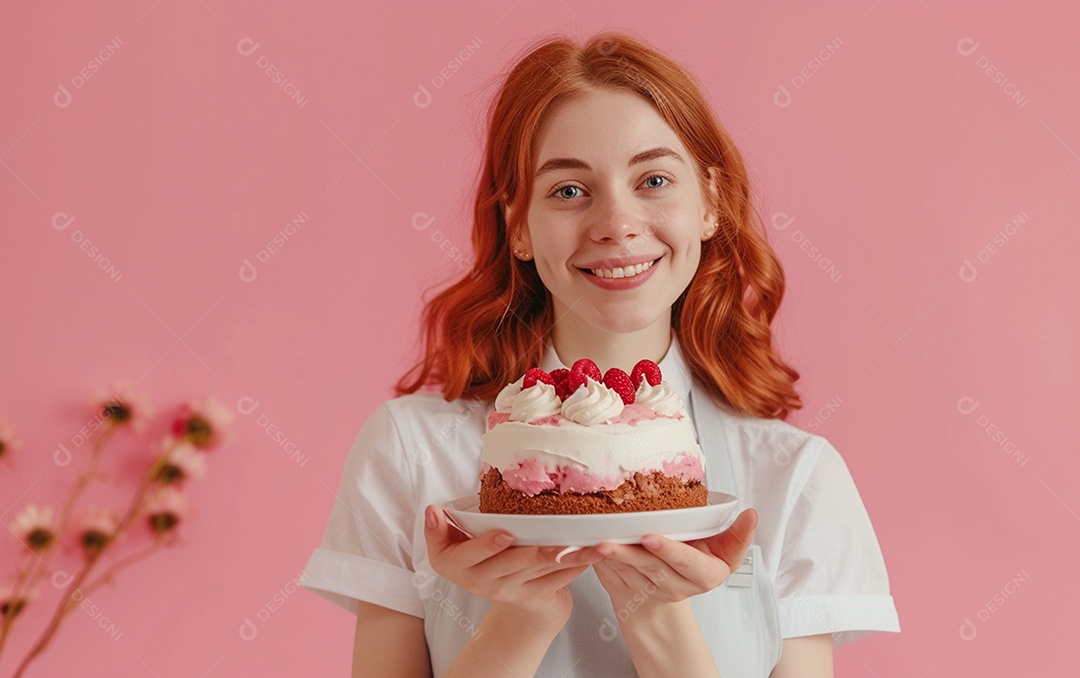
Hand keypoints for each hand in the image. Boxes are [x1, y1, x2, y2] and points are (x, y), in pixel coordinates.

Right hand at [423, 504, 602, 629]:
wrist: (512, 602)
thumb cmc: (481, 559)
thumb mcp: (454, 546)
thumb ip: (443, 528)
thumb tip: (432, 510)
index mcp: (457, 566)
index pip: (467, 557)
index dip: (485, 546)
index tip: (504, 533)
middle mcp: (483, 582)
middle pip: (510, 564)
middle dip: (534, 552)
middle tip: (553, 540)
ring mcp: (512, 591)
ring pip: (541, 570)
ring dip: (567, 555)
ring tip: (588, 544)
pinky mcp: (537, 596)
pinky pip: (559, 579)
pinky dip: (577, 564)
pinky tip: (593, 551)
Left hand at [592, 508, 757, 615]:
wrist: (670, 584)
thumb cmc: (696, 558)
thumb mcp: (723, 548)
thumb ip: (737, 534)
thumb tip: (751, 514)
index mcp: (704, 575)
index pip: (688, 564)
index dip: (670, 551)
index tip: (652, 537)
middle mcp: (676, 586)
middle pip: (652, 568)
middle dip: (632, 553)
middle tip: (613, 540)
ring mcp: (648, 590)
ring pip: (627, 572)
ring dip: (610, 557)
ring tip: (597, 542)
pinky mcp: (625, 588)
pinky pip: (609, 573)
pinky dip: (596, 559)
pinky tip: (583, 547)